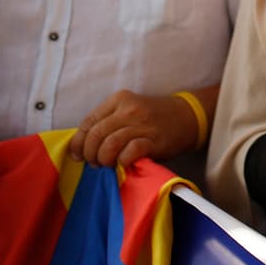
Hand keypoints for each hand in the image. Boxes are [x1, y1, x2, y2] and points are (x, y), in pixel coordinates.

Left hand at [70, 90, 193, 167]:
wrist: (187, 117)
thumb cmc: (152, 118)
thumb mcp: (128, 112)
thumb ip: (107, 124)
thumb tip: (80, 149)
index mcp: (118, 99)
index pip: (88, 122)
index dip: (78, 142)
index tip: (78, 156)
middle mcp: (128, 109)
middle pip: (96, 134)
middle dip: (90, 154)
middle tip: (95, 164)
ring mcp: (142, 124)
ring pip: (110, 144)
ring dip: (104, 159)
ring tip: (107, 165)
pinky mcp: (154, 139)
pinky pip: (130, 152)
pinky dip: (122, 161)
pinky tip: (124, 164)